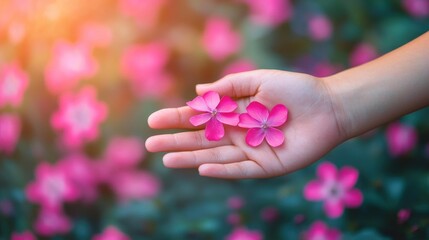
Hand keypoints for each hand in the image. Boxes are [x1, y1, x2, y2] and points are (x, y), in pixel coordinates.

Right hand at [145, 70, 344, 178]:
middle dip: (176, 142)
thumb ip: (229, 87)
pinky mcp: (266, 166)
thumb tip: (198, 91)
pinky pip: (240, 170)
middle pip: (202, 139)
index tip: (153, 121)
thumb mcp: (258, 80)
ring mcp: (251, 151)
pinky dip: (222, 170)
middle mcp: (239, 134)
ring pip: (215, 156)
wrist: (329, 107)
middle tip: (150, 145)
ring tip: (166, 160)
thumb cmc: (295, 90)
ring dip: (191, 158)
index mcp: (235, 113)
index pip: (200, 118)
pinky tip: (202, 168)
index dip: (176, 119)